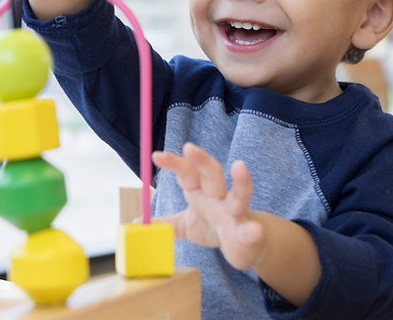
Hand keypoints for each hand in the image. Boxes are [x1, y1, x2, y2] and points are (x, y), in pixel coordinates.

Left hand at [152, 142, 266, 269]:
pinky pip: (250, 232)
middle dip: (201, 160)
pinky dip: (253, 231)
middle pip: (212, 174)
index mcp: (201, 193)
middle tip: (188, 147)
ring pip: (238, 195)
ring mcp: (235, 214)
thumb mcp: (186, 225)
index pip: (187, 172)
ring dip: (240, 181)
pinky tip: (254, 231)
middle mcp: (219, 198)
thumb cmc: (214, 228)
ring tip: (239, 166)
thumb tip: (138, 220)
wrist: (245, 246)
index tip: (156, 155)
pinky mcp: (247, 234)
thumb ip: (165, 223)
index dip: (173, 163)